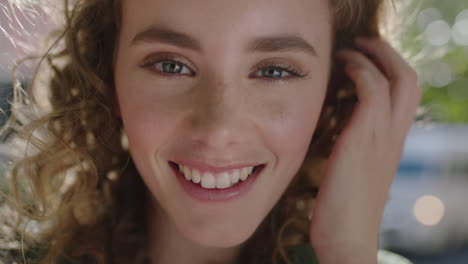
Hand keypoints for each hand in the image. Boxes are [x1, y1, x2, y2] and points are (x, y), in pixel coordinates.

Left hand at [309, 37, 421, 262]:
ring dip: (371, 55)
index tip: (365, 59)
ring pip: (396, 77)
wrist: (346, 238)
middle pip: (409, 78)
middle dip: (387, 53)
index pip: (405, 94)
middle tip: (361, 44)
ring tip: (347, 50)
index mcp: (392, 143)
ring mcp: (382, 136)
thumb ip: (356, 150)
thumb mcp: (354, 173)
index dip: (389, 70)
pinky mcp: (364, 138)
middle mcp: (394, 136)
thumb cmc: (343, 210)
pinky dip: (359, 70)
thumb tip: (341, 132)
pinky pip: (372, 89)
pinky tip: (341, 69)